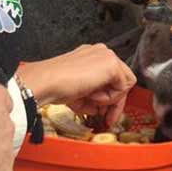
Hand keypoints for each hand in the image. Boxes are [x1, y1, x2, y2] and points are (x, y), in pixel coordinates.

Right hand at [22, 44, 136, 127]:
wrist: (47, 82)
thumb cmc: (55, 86)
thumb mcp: (79, 92)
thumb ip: (93, 97)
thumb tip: (101, 109)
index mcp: (92, 56)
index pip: (112, 77)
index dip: (110, 98)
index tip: (105, 112)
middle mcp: (101, 53)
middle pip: (121, 80)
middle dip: (114, 103)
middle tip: (108, 117)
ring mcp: (107, 56)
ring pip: (124, 84)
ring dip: (109, 99)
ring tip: (91, 100)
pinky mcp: (111, 64)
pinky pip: (123, 87)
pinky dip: (110, 98)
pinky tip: (92, 95)